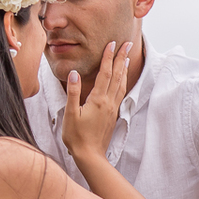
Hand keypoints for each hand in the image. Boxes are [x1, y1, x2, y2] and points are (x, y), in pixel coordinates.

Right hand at [62, 40, 130, 160]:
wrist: (90, 155)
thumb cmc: (77, 136)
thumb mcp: (71, 114)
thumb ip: (73, 93)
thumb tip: (74, 74)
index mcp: (98, 100)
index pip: (105, 73)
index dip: (109, 57)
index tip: (112, 43)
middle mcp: (109, 102)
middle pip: (117, 75)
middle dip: (122, 58)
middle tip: (128, 43)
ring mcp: (112, 109)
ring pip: (121, 84)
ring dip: (124, 69)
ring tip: (127, 57)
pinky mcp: (113, 115)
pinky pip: (120, 93)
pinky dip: (122, 82)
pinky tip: (123, 79)